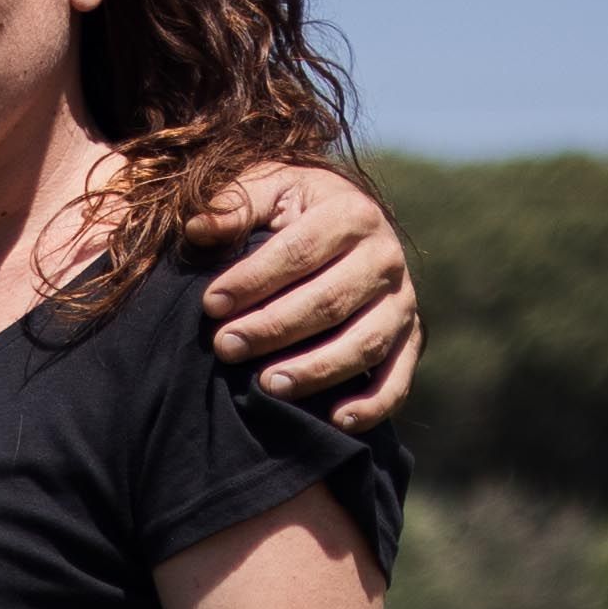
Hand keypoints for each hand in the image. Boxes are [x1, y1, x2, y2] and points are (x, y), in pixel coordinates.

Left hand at [194, 164, 419, 428]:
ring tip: (267, 386)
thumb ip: (234, 204)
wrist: (347, 224)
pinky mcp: (409, 338)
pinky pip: (398, 378)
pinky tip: (336, 419)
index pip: (299, 252)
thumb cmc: (293, 209)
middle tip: (225, 347)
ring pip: (364, 343)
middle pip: (329, 302)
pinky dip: (373, 405)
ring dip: (316, 370)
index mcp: (351, 213)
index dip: (253, 280)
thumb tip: (198, 228)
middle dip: (273, 329)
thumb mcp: (268, 189)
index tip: (210, 304)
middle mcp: (385, 258)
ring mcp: (402, 302)